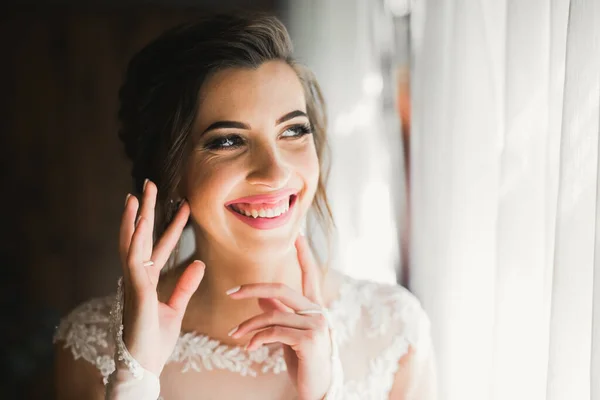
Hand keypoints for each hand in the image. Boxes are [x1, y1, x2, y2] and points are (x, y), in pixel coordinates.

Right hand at [118, 180, 204, 375]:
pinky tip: (138, 221)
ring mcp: (133, 282)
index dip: (171, 226)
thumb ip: (185, 286)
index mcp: (147, 280)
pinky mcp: (134, 290)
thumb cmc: (155, 340)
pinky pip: (133, 260)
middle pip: (141, 237)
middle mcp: (137, 277)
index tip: (182, 206)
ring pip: (131, 243)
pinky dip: (135, 240)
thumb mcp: (176, 309)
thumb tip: (199, 264)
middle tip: (150, 185)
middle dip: (146, 211)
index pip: (160, 246)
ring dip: (134, 218)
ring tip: (137, 193)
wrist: (145, 366)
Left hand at [226, 235, 331, 399]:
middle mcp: (318, 310)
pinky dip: (258, 338)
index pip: (310, 274)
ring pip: (272, 314)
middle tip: (230, 292)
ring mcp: (316, 323)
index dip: (304, 254)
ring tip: (234, 335)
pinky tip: (250, 347)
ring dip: (248, 325)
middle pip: (281, 288)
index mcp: (314, 306)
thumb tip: (261, 297)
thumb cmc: (303, 360)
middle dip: (252, 288)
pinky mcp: (309, 339)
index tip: (297, 234)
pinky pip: (274, 332)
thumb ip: (279, 312)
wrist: (317, 388)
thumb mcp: (289, 334)